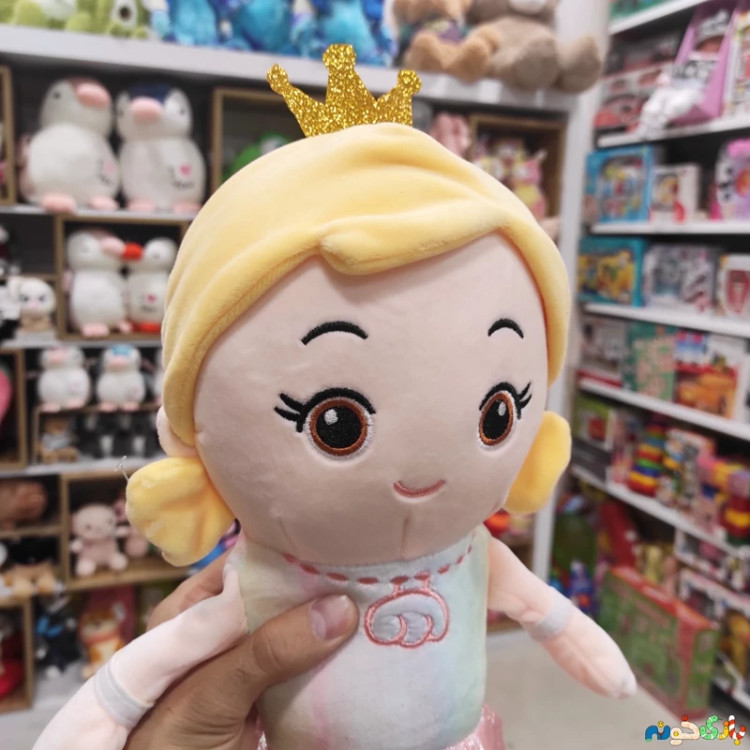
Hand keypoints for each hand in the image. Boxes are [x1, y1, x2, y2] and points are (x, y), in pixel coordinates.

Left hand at [126, 554, 358, 749]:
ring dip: (327, 624)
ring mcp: (247, 667)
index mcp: (191, 613)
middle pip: (275, 598)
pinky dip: (328, 661)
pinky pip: (304, 670)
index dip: (287, 552)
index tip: (335, 541)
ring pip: (294, 633)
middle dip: (316, 588)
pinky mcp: (269, 699)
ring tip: (374, 599)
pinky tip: (362, 645)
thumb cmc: (168, 745)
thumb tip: (340, 607)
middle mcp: (220, 632)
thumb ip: (267, 650)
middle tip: (367, 570)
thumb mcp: (209, 692)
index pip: (244, 566)